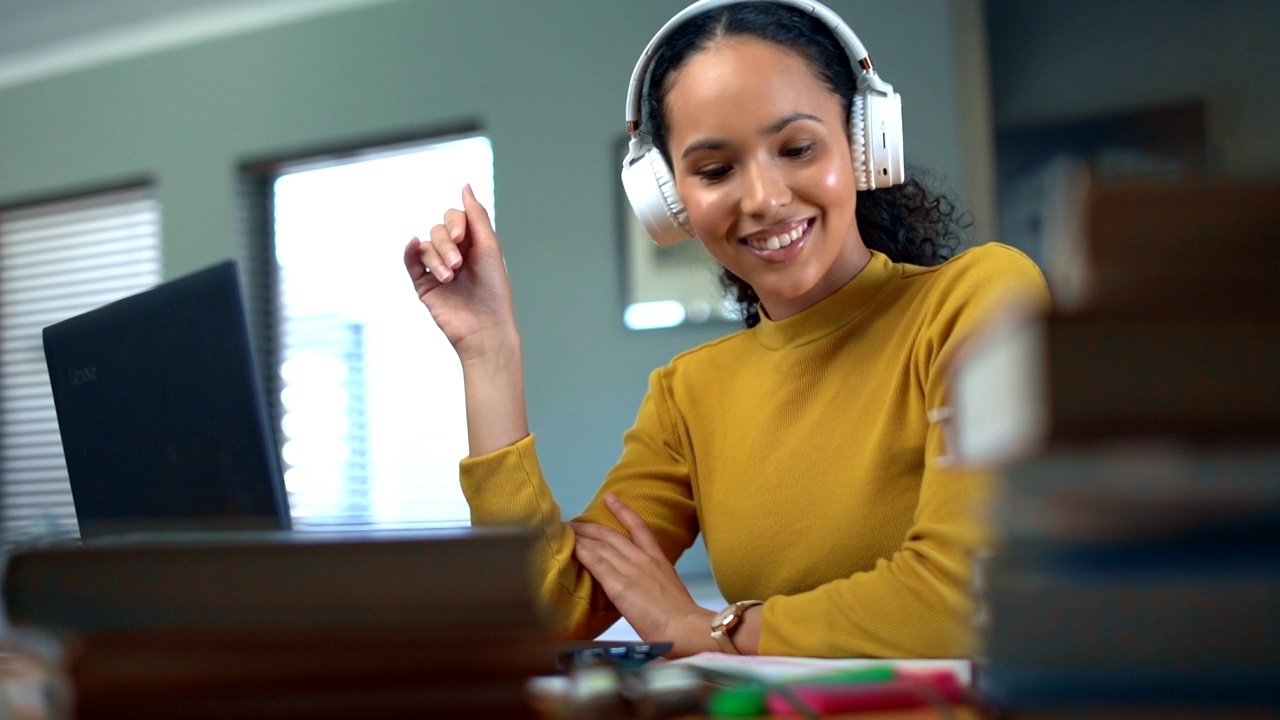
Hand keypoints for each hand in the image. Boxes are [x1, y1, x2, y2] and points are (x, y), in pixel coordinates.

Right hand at [403, 184, 515, 361]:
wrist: (485, 327)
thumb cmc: (494, 290)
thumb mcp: (489, 247)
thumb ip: (476, 216)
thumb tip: (465, 186)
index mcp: (473, 243)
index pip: (455, 217)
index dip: (455, 222)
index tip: (462, 237)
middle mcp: (455, 253)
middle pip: (438, 230)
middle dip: (446, 243)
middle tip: (458, 264)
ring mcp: (438, 268)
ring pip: (426, 245)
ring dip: (436, 257)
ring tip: (450, 277)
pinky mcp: (424, 284)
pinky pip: (411, 261)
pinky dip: (410, 251)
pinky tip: (413, 246)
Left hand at [571, 494, 716, 657]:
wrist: (684, 628)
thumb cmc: (682, 619)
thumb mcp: (670, 590)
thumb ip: (654, 583)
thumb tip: (643, 587)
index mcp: (659, 560)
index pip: (639, 528)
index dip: (623, 511)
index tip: (610, 498)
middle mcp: (643, 559)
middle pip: (611, 535)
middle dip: (589, 526)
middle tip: (572, 521)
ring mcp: (630, 570)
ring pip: (600, 546)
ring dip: (579, 537)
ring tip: (564, 532)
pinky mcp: (618, 585)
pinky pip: (595, 563)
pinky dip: (581, 553)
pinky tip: (569, 548)